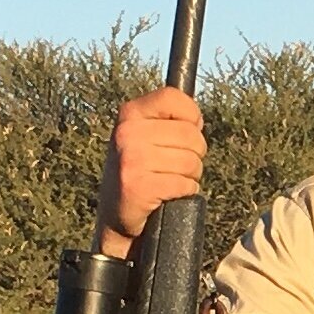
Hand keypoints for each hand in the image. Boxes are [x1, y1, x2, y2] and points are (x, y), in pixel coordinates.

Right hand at [100, 87, 205, 256]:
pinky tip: (167, 194)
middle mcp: (127, 132)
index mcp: (130, 113)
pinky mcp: (138, 186)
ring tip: (169, 181)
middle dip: (194, 155)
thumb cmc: (140, 171)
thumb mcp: (145, 136)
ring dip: (189, 176)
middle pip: (191, 135)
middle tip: (174, 167)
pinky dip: (184, 192)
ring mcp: (132, 159)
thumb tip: (197, 118)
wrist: (116, 215)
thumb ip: (168, 120)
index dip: (191, 117)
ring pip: (191, 162)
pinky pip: (184, 184)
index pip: (174, 98)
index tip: (187, 132)